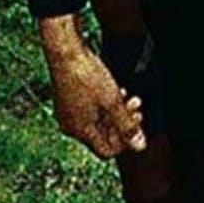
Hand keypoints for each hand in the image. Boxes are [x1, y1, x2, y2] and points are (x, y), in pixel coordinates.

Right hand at [38, 15, 146, 157]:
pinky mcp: (66, 101)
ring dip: (116, 112)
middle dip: (122, 123)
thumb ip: (126, 126)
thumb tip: (138, 146)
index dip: (124, 141)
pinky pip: (89, 110)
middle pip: (102, 135)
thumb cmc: (85, 75)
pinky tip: (115, 92)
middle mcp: (70, 126)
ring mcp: (66, 113)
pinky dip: (104, 104)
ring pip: (97, 121)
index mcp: (79, 131)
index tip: (135, 125)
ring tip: (129, 98)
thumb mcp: (113, 102)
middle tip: (136, 108)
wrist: (65, 52)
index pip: (106, 151)